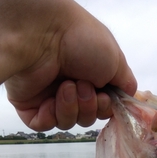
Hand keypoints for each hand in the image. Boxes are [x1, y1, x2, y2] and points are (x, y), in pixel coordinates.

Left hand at [5, 0, 136, 130]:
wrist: (45, 32)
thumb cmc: (82, 39)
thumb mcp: (116, 60)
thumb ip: (126, 84)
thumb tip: (128, 97)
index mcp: (89, 76)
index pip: (102, 107)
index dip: (105, 108)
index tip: (104, 97)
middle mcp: (70, 87)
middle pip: (86, 118)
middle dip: (88, 107)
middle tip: (83, 87)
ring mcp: (47, 96)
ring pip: (67, 123)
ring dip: (71, 107)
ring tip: (66, 86)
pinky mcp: (28, 104)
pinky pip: (44, 125)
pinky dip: (52, 116)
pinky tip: (51, 99)